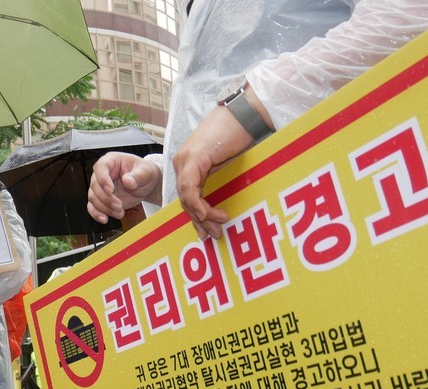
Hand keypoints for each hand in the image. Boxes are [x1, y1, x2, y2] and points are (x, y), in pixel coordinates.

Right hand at [87, 152, 162, 223]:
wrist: (146, 185)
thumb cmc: (145, 173)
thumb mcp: (145, 172)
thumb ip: (137, 176)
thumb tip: (127, 181)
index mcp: (111, 161)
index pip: (100, 167)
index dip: (103, 179)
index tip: (110, 190)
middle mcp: (102, 173)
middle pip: (95, 185)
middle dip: (106, 198)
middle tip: (119, 205)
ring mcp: (100, 187)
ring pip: (93, 198)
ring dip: (105, 208)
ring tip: (120, 212)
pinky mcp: (101, 199)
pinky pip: (93, 207)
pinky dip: (97, 214)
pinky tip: (105, 219)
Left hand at [172, 84, 269, 238]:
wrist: (246, 114)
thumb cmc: (240, 134)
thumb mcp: (225, 164)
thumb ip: (217, 180)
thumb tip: (221, 204)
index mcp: (188, 164)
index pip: (187, 196)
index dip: (197, 215)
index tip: (208, 230)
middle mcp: (182, 162)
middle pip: (185, 199)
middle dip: (199, 220)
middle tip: (213, 235)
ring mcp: (185, 160)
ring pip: (186, 196)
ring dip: (202, 215)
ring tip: (219, 226)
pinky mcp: (192, 159)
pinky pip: (190, 188)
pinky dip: (199, 204)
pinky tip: (210, 213)